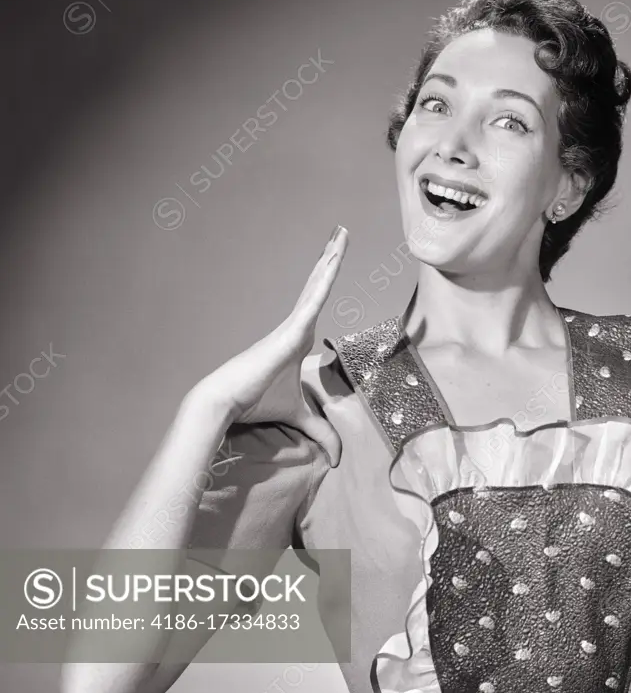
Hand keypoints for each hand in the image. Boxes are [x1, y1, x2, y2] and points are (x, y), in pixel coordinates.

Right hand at [193, 225, 348, 466]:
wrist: (224, 402)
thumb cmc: (257, 404)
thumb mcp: (300, 417)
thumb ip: (321, 433)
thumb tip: (337, 459)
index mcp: (297, 337)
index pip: (317, 302)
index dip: (327, 280)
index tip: (335, 259)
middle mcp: (295, 325)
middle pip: (318, 284)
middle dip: (330, 257)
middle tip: (342, 232)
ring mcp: (292, 324)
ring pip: (318, 284)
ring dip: (331, 257)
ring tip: (342, 233)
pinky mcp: (291, 330)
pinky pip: (313, 299)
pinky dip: (325, 279)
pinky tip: (334, 259)